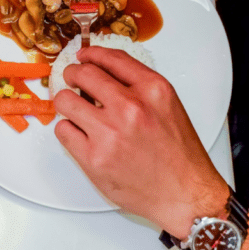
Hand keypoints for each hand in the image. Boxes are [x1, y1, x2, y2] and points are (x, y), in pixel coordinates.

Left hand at [52, 46, 228, 238]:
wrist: (186, 195)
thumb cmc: (179, 155)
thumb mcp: (169, 107)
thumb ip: (138, 86)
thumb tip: (103, 71)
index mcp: (153, 90)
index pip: (111, 58)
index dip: (91, 54)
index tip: (82, 55)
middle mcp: (131, 108)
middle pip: (83, 74)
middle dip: (73, 74)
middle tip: (71, 80)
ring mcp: (109, 133)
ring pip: (65, 100)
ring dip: (66, 102)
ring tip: (74, 109)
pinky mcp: (94, 157)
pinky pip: (63, 130)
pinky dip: (68, 129)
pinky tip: (80, 134)